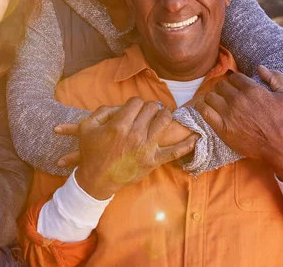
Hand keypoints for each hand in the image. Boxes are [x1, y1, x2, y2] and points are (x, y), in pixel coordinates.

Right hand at [70, 98, 197, 199]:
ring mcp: (146, 148)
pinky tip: (196, 136)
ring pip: (164, 121)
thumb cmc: (91, 152)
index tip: (132, 109)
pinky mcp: (154, 161)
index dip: (134, 103)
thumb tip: (118, 107)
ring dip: (164, 115)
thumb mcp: (87, 127)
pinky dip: (187, 144)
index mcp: (119, 125)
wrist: (96, 180)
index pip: (136, 102)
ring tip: (161, 117)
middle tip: (146, 113)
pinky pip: (175, 151)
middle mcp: (135, 134)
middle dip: (149, 107)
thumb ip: (101, 112)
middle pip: (151, 108)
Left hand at [195, 66, 282, 182]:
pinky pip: (203, 112)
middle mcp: (238, 100)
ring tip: (219, 102)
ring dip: (214, 97)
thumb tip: (260, 67)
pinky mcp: (222, 128)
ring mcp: (229, 114)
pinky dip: (202, 107)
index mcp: (253, 90)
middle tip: (229, 96)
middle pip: (221, 86)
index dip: (236, 81)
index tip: (238, 87)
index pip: (234, 77)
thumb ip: (275, 78)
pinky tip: (206, 108)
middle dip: (225, 88)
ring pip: (210, 96)